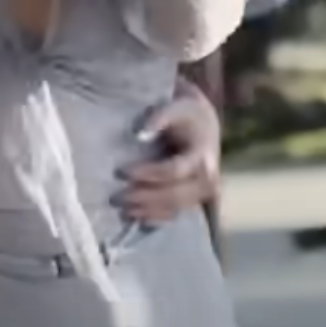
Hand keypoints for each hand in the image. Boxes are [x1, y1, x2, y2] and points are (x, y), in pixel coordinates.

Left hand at [120, 81, 222, 223]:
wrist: (204, 125)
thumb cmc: (186, 115)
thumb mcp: (175, 108)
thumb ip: (159, 117)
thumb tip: (140, 135)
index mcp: (203, 155)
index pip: (174, 170)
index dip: (148, 173)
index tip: (122, 171)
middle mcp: (207, 178)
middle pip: (174, 195)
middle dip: (144, 197)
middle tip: (118, 196)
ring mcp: (203, 193)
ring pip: (174, 208)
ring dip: (148, 210)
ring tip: (123, 207)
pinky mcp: (195, 200)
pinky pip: (175, 214)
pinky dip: (156, 218)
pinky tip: (137, 217)